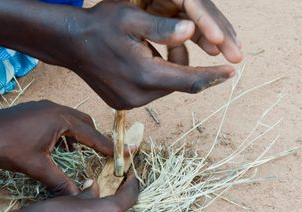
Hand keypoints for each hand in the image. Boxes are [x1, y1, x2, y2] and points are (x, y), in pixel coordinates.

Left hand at [0, 100, 115, 195]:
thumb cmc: (5, 147)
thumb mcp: (36, 167)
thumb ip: (59, 181)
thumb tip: (76, 195)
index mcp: (60, 119)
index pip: (91, 134)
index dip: (107, 146)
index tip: (121, 155)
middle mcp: (55, 109)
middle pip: (85, 123)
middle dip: (95, 139)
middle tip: (104, 155)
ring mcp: (43, 108)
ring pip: (71, 120)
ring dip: (80, 136)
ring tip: (84, 154)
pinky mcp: (34, 112)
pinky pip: (58, 120)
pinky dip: (65, 133)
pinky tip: (60, 148)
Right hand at [70, 1, 234, 108]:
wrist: (70, 43)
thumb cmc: (100, 26)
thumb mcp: (132, 19)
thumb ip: (164, 28)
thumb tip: (192, 31)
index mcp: (146, 76)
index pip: (190, 81)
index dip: (213, 76)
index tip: (232, 72)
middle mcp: (139, 96)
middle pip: (177, 83)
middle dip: (185, 65)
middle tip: (179, 40)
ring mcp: (129, 102)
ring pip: (164, 87)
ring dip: (168, 69)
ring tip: (151, 47)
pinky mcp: (122, 103)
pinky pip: (150, 90)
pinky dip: (154, 76)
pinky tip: (141, 58)